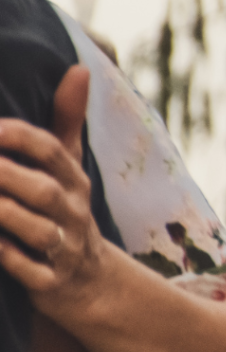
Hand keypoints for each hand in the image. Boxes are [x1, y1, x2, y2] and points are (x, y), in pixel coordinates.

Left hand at [0, 66, 108, 319]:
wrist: (91, 282)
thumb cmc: (66, 211)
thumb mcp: (70, 167)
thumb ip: (67, 119)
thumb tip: (80, 68)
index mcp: (74, 180)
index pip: (51, 151)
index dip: (19, 137)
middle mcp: (73, 212)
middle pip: (43, 189)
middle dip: (5, 175)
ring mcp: (64, 248)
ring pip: (38, 229)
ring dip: (4, 214)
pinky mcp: (52, 282)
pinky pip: (31, 270)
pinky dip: (9, 258)